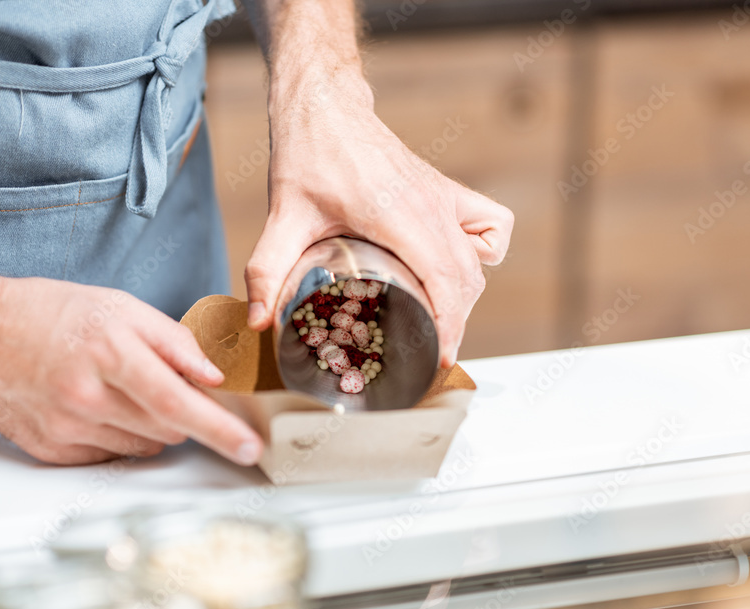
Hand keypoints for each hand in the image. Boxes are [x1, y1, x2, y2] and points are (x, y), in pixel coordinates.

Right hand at [0, 275, 262, 464]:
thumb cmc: (50, 312)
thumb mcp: (120, 308)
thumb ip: (173, 342)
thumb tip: (214, 377)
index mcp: (109, 353)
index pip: (178, 402)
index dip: (220, 428)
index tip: (251, 447)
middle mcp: (86, 397)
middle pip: (168, 427)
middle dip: (183, 410)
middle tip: (161, 381)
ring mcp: (65, 428)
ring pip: (143, 445)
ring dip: (150, 423)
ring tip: (118, 387)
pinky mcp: (49, 449)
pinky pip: (110, 454)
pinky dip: (117, 434)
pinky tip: (94, 404)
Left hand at [244, 77, 512, 366]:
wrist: (327, 108)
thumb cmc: (309, 156)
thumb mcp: (284, 216)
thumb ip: (267, 269)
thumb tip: (258, 320)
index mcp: (398, 214)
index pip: (444, 280)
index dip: (448, 326)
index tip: (437, 359)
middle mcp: (431, 206)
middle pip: (466, 279)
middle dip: (453, 324)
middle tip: (425, 355)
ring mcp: (444, 197)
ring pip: (478, 260)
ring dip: (465, 297)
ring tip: (436, 324)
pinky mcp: (447, 192)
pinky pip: (490, 227)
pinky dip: (484, 252)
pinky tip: (455, 267)